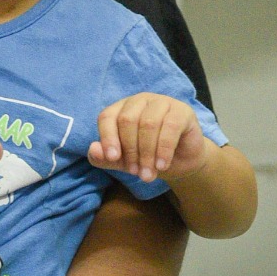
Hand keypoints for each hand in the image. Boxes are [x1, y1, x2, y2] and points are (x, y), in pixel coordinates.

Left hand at [87, 93, 206, 182]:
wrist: (183, 161)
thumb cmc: (149, 157)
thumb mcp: (125, 161)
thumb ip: (105, 158)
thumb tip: (93, 150)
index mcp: (121, 108)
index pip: (107, 117)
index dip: (108, 137)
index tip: (113, 158)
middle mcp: (139, 101)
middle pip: (127, 120)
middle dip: (131, 150)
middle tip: (137, 173)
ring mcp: (161, 102)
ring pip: (148, 123)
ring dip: (147, 153)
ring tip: (148, 174)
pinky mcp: (181, 111)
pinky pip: (170, 127)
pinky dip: (164, 149)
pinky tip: (162, 165)